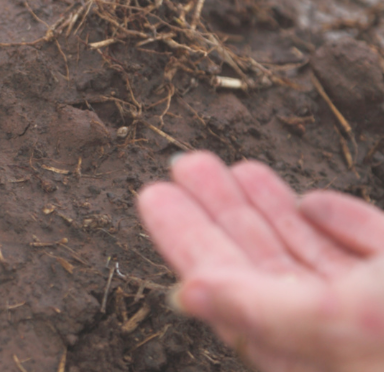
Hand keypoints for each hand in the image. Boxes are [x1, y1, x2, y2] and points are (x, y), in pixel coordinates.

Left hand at [138, 151, 383, 371]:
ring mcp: (381, 306)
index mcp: (308, 349)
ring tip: (234, 167)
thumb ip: (257, 307)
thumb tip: (185, 294)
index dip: (187, 240)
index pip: (225, 287)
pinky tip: (312, 203)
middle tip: (185, 165)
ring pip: (310, 255)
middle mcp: (339, 332)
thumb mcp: (341, 319)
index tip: (154, 196)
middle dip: (220, 213)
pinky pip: (370, 247)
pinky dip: (340, 221)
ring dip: (270, 210)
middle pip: (261, 266)